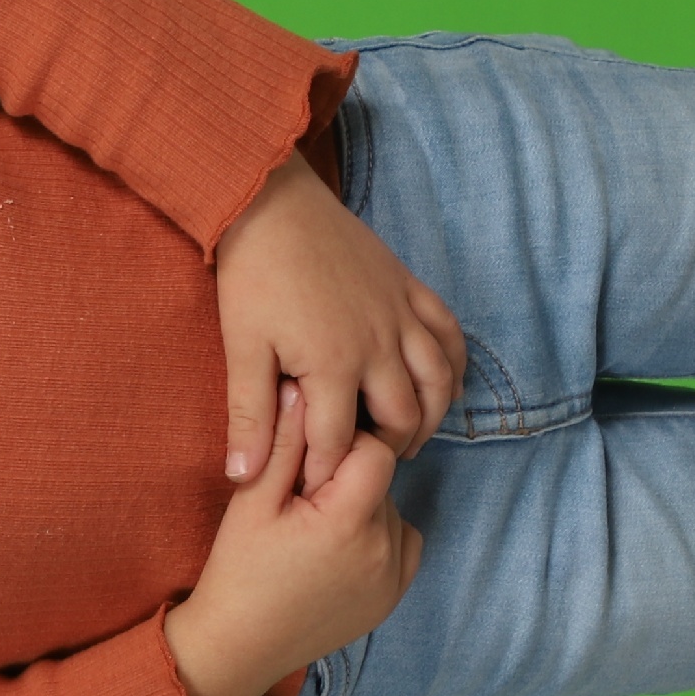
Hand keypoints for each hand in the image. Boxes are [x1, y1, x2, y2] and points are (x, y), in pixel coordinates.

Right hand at [164, 388, 424, 695]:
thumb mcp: (251, 501)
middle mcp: (385, 548)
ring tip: (314, 530)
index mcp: (349, 521)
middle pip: (382, 478)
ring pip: (390, 507)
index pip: (373, 448)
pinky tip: (336, 548)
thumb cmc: (239, 571)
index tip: (303, 467)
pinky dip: (377, 535)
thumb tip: (300, 387)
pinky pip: (401, 540)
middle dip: (346, 476)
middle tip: (300, 502)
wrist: (240, 646)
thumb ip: (282, 443)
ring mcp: (395, 576)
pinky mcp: (395, 595)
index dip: (338, 446)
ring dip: (361, 505)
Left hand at [214, 154, 464, 492]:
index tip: (314, 490)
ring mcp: (401, 314)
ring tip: (406, 439)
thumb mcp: (242, 349)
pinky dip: (453, 365)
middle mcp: (379, 344)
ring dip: (429, 416)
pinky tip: (442, 386)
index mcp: (333, 364)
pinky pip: (449, 334)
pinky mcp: (409, 288)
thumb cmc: (252, 276)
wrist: (273, 205)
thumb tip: (242, 477)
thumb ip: (248, 417)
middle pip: (402, 418)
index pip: (339, 442)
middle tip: (361, 463)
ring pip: (439, 381)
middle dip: (384, 449)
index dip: (326, 473)